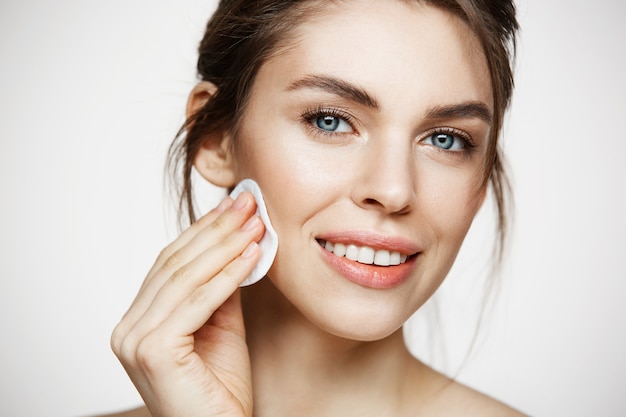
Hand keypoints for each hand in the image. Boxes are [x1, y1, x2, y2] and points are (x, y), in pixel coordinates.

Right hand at [111, 192, 264, 416]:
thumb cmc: (221, 390)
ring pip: (186, 278)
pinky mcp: (154, 351)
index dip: (203, 230)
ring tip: (256, 223)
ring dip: (226, 245)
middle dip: (216, 229)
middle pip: (175, 264)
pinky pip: (199, 302)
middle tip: (248, 202)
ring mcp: (135, 340)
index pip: (170, 263)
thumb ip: (220, 290)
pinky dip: (229, 275)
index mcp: (138, 321)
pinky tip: (253, 255)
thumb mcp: (221, 327)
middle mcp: (128, 329)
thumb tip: (236, 244)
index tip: (233, 205)